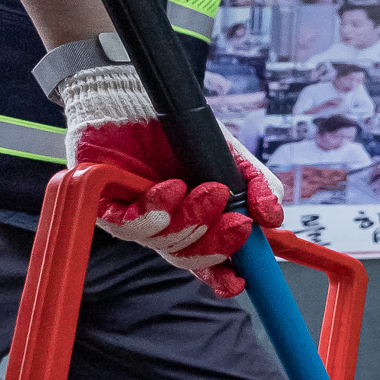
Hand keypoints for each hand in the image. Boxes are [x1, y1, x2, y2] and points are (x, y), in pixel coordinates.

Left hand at [57, 64, 283, 296]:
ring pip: (162, 242)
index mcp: (194, 223)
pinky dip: (154, 210)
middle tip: (235, 220)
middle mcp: (164, 227)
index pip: (207, 262)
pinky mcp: (105, 206)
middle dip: (214, 243)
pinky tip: (169, 187)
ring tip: (200, 188)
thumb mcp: (231, 157)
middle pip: (187, 258)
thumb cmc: (180, 131)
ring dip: (188, 220)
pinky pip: (129, 225)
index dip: (222, 277)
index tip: (239, 280)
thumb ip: (258, 186)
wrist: (134, 99)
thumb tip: (274, 219)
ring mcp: (134, 219)